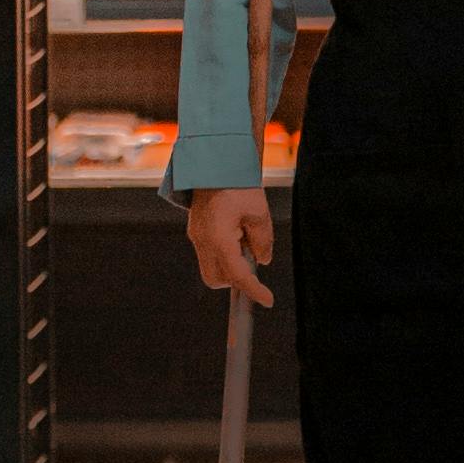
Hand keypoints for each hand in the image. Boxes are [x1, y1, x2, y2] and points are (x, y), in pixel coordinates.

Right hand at [188, 186, 274, 306]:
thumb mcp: (259, 213)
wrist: (215, 162)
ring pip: (210, 268)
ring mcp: (196, 236)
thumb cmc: (237, 183)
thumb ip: (263, 241)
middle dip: (236, 278)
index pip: (237, 275)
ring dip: (229, 265)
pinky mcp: (195, 230)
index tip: (268, 300)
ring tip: (244, 239)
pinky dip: (223, 254)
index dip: (254, 290)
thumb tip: (262, 260)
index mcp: (219, 239)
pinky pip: (208, 254)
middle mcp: (203, 241)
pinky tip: (235, 233)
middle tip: (252, 258)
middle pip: (217, 279)